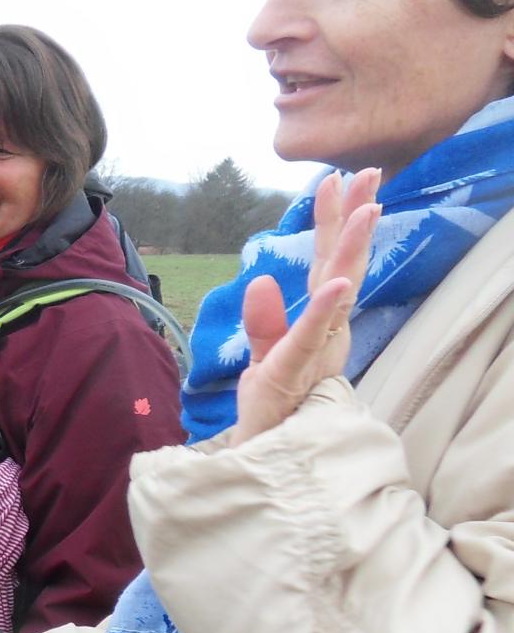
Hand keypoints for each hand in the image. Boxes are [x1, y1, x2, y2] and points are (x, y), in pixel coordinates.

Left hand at [235, 169, 380, 441]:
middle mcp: (326, 334)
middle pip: (342, 267)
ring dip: (352, 250)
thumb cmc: (273, 410)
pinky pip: (312, 338)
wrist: (264, 459)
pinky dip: (324, 311)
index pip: (328, 265)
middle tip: (369, 173)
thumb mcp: (264, 357)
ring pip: (339, 294)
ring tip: (368, 208)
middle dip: (355, 220)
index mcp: (318, 325)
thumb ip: (264, 320)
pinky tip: (336, 283)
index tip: (337, 179)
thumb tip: (262, 278)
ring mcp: (317, 353)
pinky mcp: (297, 374)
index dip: (334, 223)